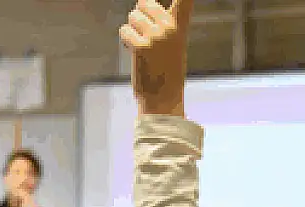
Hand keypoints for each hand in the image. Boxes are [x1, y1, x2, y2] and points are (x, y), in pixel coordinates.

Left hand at [119, 0, 193, 115]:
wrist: (163, 100)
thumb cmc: (165, 70)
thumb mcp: (171, 42)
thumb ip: (163, 21)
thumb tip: (144, 4)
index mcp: (180, 25)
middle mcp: (170, 27)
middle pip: (143, 3)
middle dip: (139, 18)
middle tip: (147, 40)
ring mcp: (156, 37)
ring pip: (132, 18)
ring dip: (132, 31)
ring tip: (143, 50)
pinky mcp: (141, 47)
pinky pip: (124, 32)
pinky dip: (126, 42)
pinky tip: (136, 55)